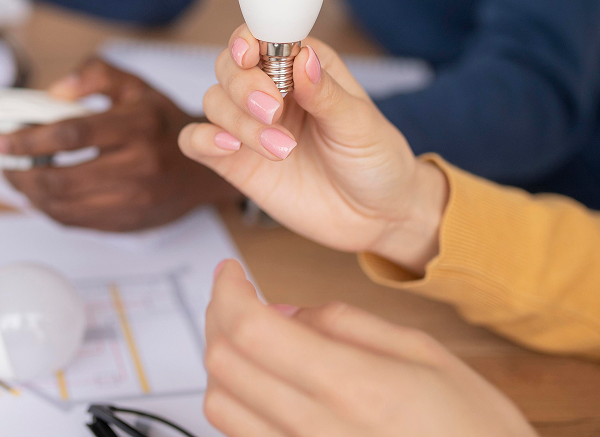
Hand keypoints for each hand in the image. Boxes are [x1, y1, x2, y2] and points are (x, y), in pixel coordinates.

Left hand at [0, 59, 240, 230]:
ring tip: (16, 174)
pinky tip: (40, 191)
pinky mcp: (128, 224)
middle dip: (20, 171)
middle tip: (2, 160)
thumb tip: (56, 92)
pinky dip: (49, 208)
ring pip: (63, 206)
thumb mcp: (135, 86)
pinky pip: (75, 222)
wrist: (208, 168)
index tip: (1, 138)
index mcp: (137, 128)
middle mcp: (137, 168)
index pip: (72, 136)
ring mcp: (132, 202)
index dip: (29, 139)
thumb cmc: (165, 124)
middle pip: (61, 179)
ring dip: (29, 193)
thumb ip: (95, 76)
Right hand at [178, 27, 447, 274]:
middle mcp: (270, 90)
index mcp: (302, 67)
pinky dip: (202, 139)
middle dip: (243, 86)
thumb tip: (302, 57)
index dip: (247, 39)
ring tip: (281, 149)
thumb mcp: (360, 124)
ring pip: (214, 101)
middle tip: (273, 112)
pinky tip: (227, 146)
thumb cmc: (375, 160)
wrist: (376, 215)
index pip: (262, 36)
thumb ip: (326, 93)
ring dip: (239, 122)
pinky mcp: (235, 160)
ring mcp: (249, 125)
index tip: (250, 54)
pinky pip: (197, 140)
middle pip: (229, 66)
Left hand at [204, 260, 534, 436]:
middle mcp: (317, 429)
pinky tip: (261, 382)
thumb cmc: (476, 433)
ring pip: (220, 407)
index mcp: (353, 386)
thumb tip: (285, 310)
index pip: (251, 329)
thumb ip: (347, 325)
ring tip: (243, 336)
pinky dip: (237, 401)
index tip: (230, 272)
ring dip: (221, 362)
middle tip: (233, 295)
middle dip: (216, 316)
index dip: (227, 290)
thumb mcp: (427, 356)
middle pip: (224, 363)